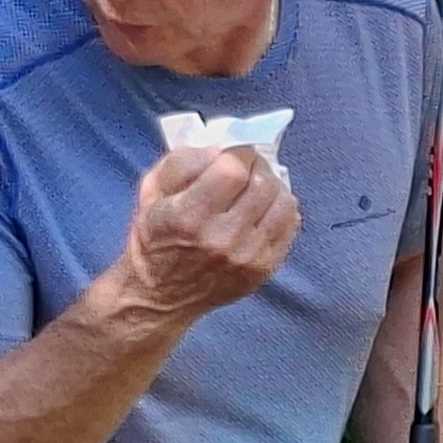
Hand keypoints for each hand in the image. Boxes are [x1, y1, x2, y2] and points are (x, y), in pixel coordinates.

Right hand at [115, 144, 297, 322]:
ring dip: (274, 185)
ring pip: (283, 202)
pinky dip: (282, 208)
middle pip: (262, 183)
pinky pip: (290, 225)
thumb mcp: (151, 192)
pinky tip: (265, 206)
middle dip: (257, 166)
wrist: (161, 294)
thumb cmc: (154, 237)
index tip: (233, 151)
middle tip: (247, 164)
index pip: (233, 169)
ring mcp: (249, 255)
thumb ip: (183, 162)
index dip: (237, 153)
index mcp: (189, 215)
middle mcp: (222, 237)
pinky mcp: (266, 267)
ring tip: (257, 183)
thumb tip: (221, 147)